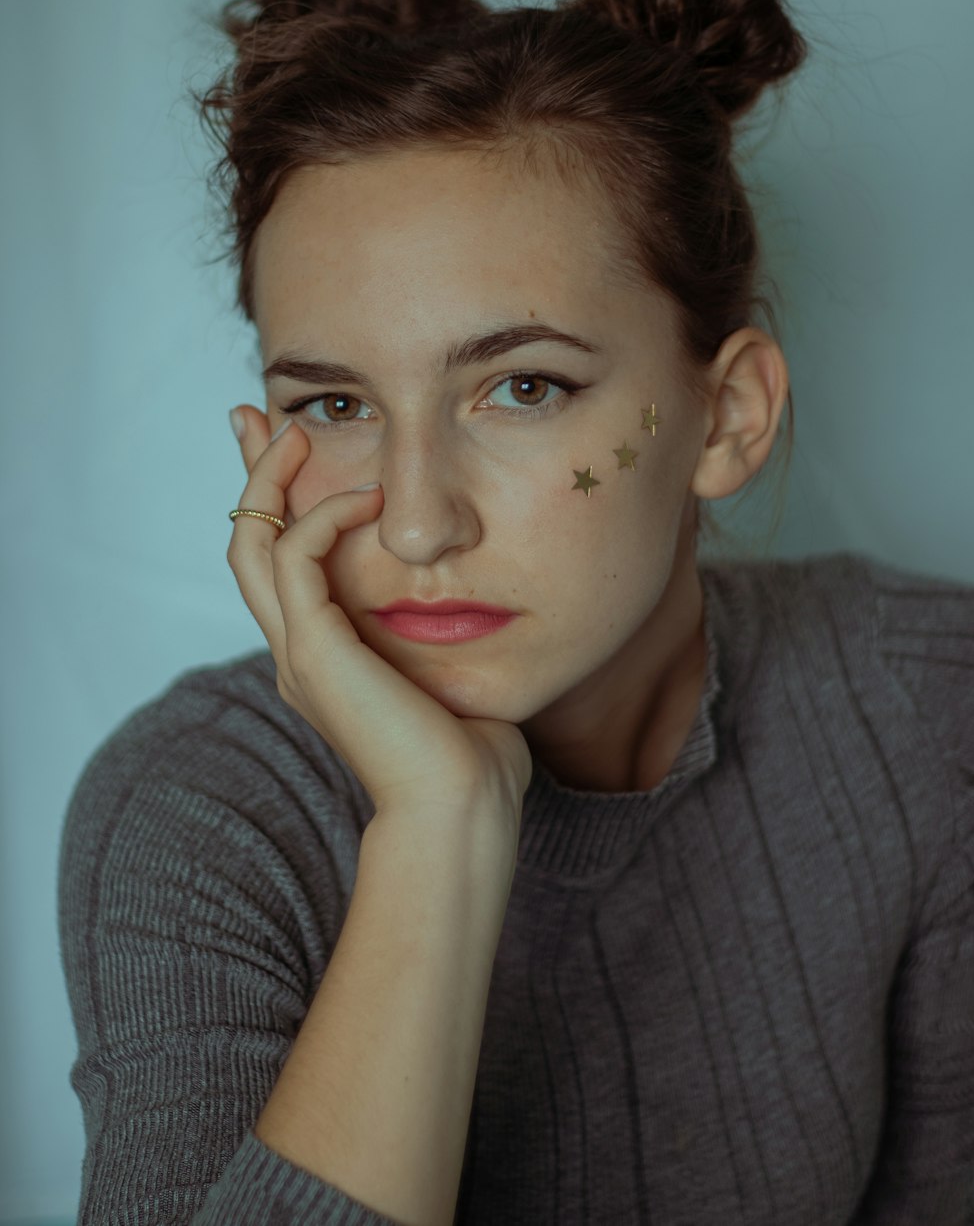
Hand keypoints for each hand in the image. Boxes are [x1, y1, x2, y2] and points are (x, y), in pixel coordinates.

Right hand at [227, 407, 533, 821]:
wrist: (461, 809)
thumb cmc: (473, 752)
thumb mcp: (452, 669)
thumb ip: (442, 629)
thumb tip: (470, 588)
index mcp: (324, 657)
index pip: (282, 564)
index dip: (278, 502)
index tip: (287, 444)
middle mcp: (298, 652)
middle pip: (247, 544)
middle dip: (253, 476)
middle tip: (262, 416)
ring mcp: (298, 653)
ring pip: (251, 544)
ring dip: (271, 480)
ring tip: (298, 431)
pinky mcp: (314, 652)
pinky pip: (295, 559)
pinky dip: (321, 516)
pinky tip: (366, 496)